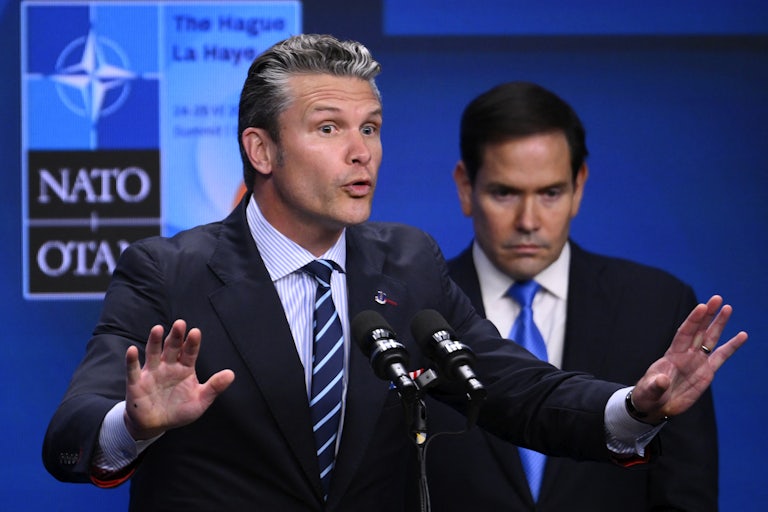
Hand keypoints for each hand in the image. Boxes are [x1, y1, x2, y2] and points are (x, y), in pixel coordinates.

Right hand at [124, 319, 234, 439]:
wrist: (155, 425)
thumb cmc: (179, 410)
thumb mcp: (200, 401)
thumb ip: (214, 387)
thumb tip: (231, 374)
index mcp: (185, 368)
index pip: (190, 352)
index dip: (192, 343)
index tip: (195, 332)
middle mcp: (168, 366)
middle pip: (172, 348)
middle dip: (176, 336)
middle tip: (180, 324)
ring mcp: (152, 372)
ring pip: (153, 353)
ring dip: (155, 341)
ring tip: (158, 329)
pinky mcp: (136, 382)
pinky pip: (133, 370)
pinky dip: (132, 360)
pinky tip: (132, 350)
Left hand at [630, 295, 746, 422]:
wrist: (656, 406)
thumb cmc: (648, 395)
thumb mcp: (648, 391)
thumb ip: (655, 385)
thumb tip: (662, 380)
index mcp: (672, 355)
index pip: (684, 333)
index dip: (693, 320)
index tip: (702, 307)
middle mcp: (686, 354)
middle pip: (699, 331)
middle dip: (708, 315)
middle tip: (717, 298)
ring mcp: (697, 362)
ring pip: (710, 339)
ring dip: (719, 324)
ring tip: (728, 308)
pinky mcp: (706, 372)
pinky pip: (721, 357)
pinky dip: (731, 346)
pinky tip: (742, 335)